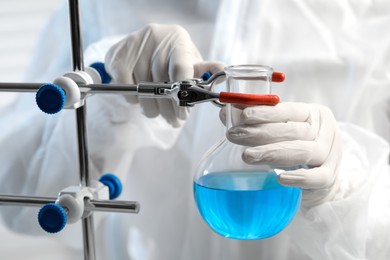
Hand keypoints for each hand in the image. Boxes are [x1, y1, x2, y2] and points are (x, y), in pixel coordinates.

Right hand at [105, 23, 224, 126]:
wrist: (146, 44)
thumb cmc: (173, 57)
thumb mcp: (191, 62)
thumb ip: (204, 72)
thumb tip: (223, 75)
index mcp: (178, 40)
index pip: (180, 66)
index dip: (182, 92)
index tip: (183, 113)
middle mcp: (156, 38)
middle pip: (161, 83)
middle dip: (169, 109)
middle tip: (173, 122)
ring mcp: (134, 44)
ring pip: (142, 89)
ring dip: (151, 108)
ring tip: (157, 112)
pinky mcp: (118, 53)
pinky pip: (125, 86)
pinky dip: (133, 99)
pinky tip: (140, 99)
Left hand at [224, 102, 341, 206]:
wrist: (321, 177)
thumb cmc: (296, 147)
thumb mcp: (281, 130)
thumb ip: (257, 122)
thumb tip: (225, 114)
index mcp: (313, 114)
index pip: (289, 110)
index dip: (266, 112)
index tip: (244, 115)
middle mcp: (326, 131)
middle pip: (293, 131)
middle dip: (260, 133)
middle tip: (234, 136)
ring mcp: (330, 155)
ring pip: (303, 151)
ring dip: (273, 153)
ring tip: (247, 156)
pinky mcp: (330, 177)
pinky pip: (317, 178)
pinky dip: (299, 178)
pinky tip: (280, 178)